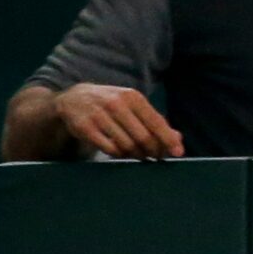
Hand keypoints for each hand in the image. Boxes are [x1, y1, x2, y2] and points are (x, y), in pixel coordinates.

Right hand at [57, 83, 183, 158]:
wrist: (73, 99)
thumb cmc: (112, 105)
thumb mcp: (133, 106)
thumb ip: (155, 121)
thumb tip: (177, 139)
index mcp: (133, 97)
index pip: (156, 121)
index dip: (168, 139)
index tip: (178, 153)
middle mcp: (116, 104)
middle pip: (143, 137)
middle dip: (152, 150)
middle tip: (154, 156)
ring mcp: (99, 115)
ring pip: (127, 144)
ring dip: (135, 154)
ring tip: (137, 154)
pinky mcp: (85, 127)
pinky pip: (109, 148)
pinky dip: (118, 154)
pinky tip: (120, 151)